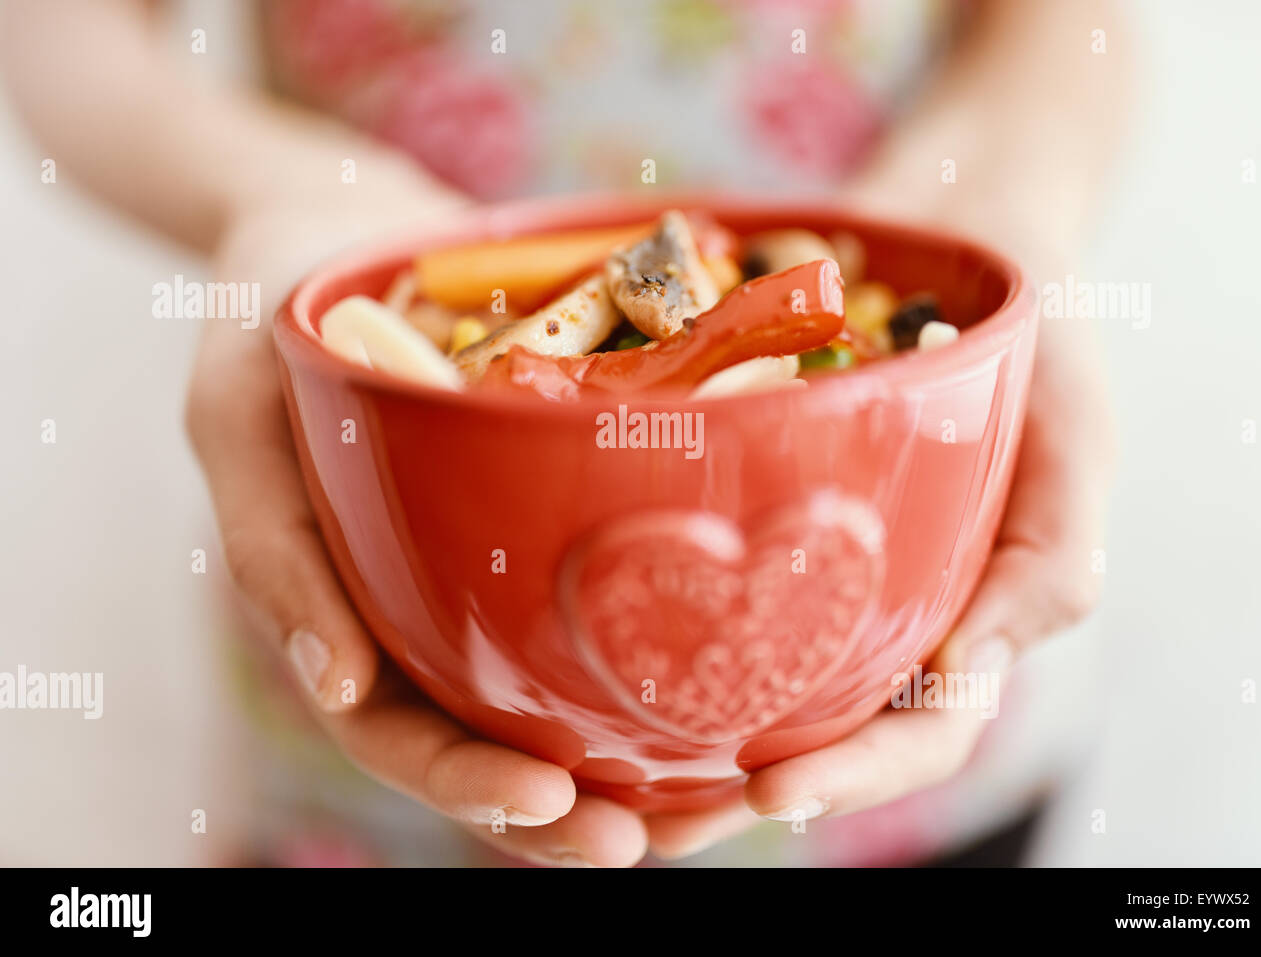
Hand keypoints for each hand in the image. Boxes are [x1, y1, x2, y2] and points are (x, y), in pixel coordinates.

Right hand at [185, 166, 648, 866]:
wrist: (350, 229)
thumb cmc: (281, 314)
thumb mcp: (239, 405)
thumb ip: (271, 539)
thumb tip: (335, 684)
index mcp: (337, 609)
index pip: (394, 731)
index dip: (465, 783)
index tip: (553, 804)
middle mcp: (413, 610)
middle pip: (482, 742)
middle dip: (559, 810)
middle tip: (644, 841)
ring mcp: (474, 576)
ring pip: (545, 698)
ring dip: (617, 762)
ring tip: (705, 803)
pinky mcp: (534, 528)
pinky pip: (587, 608)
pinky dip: (643, 660)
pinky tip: (721, 687)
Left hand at [642, 258, 1116, 859]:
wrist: (960, 243)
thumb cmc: (1037, 348)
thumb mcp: (1077, 438)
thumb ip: (1052, 556)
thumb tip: (965, 666)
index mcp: (963, 616)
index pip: (920, 728)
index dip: (856, 774)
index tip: (774, 792)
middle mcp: (881, 610)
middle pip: (815, 731)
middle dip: (737, 791)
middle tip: (651, 829)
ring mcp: (815, 568)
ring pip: (749, 680)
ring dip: (679, 746)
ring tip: (597, 789)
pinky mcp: (755, 514)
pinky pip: (705, 584)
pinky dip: (652, 633)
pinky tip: (583, 664)